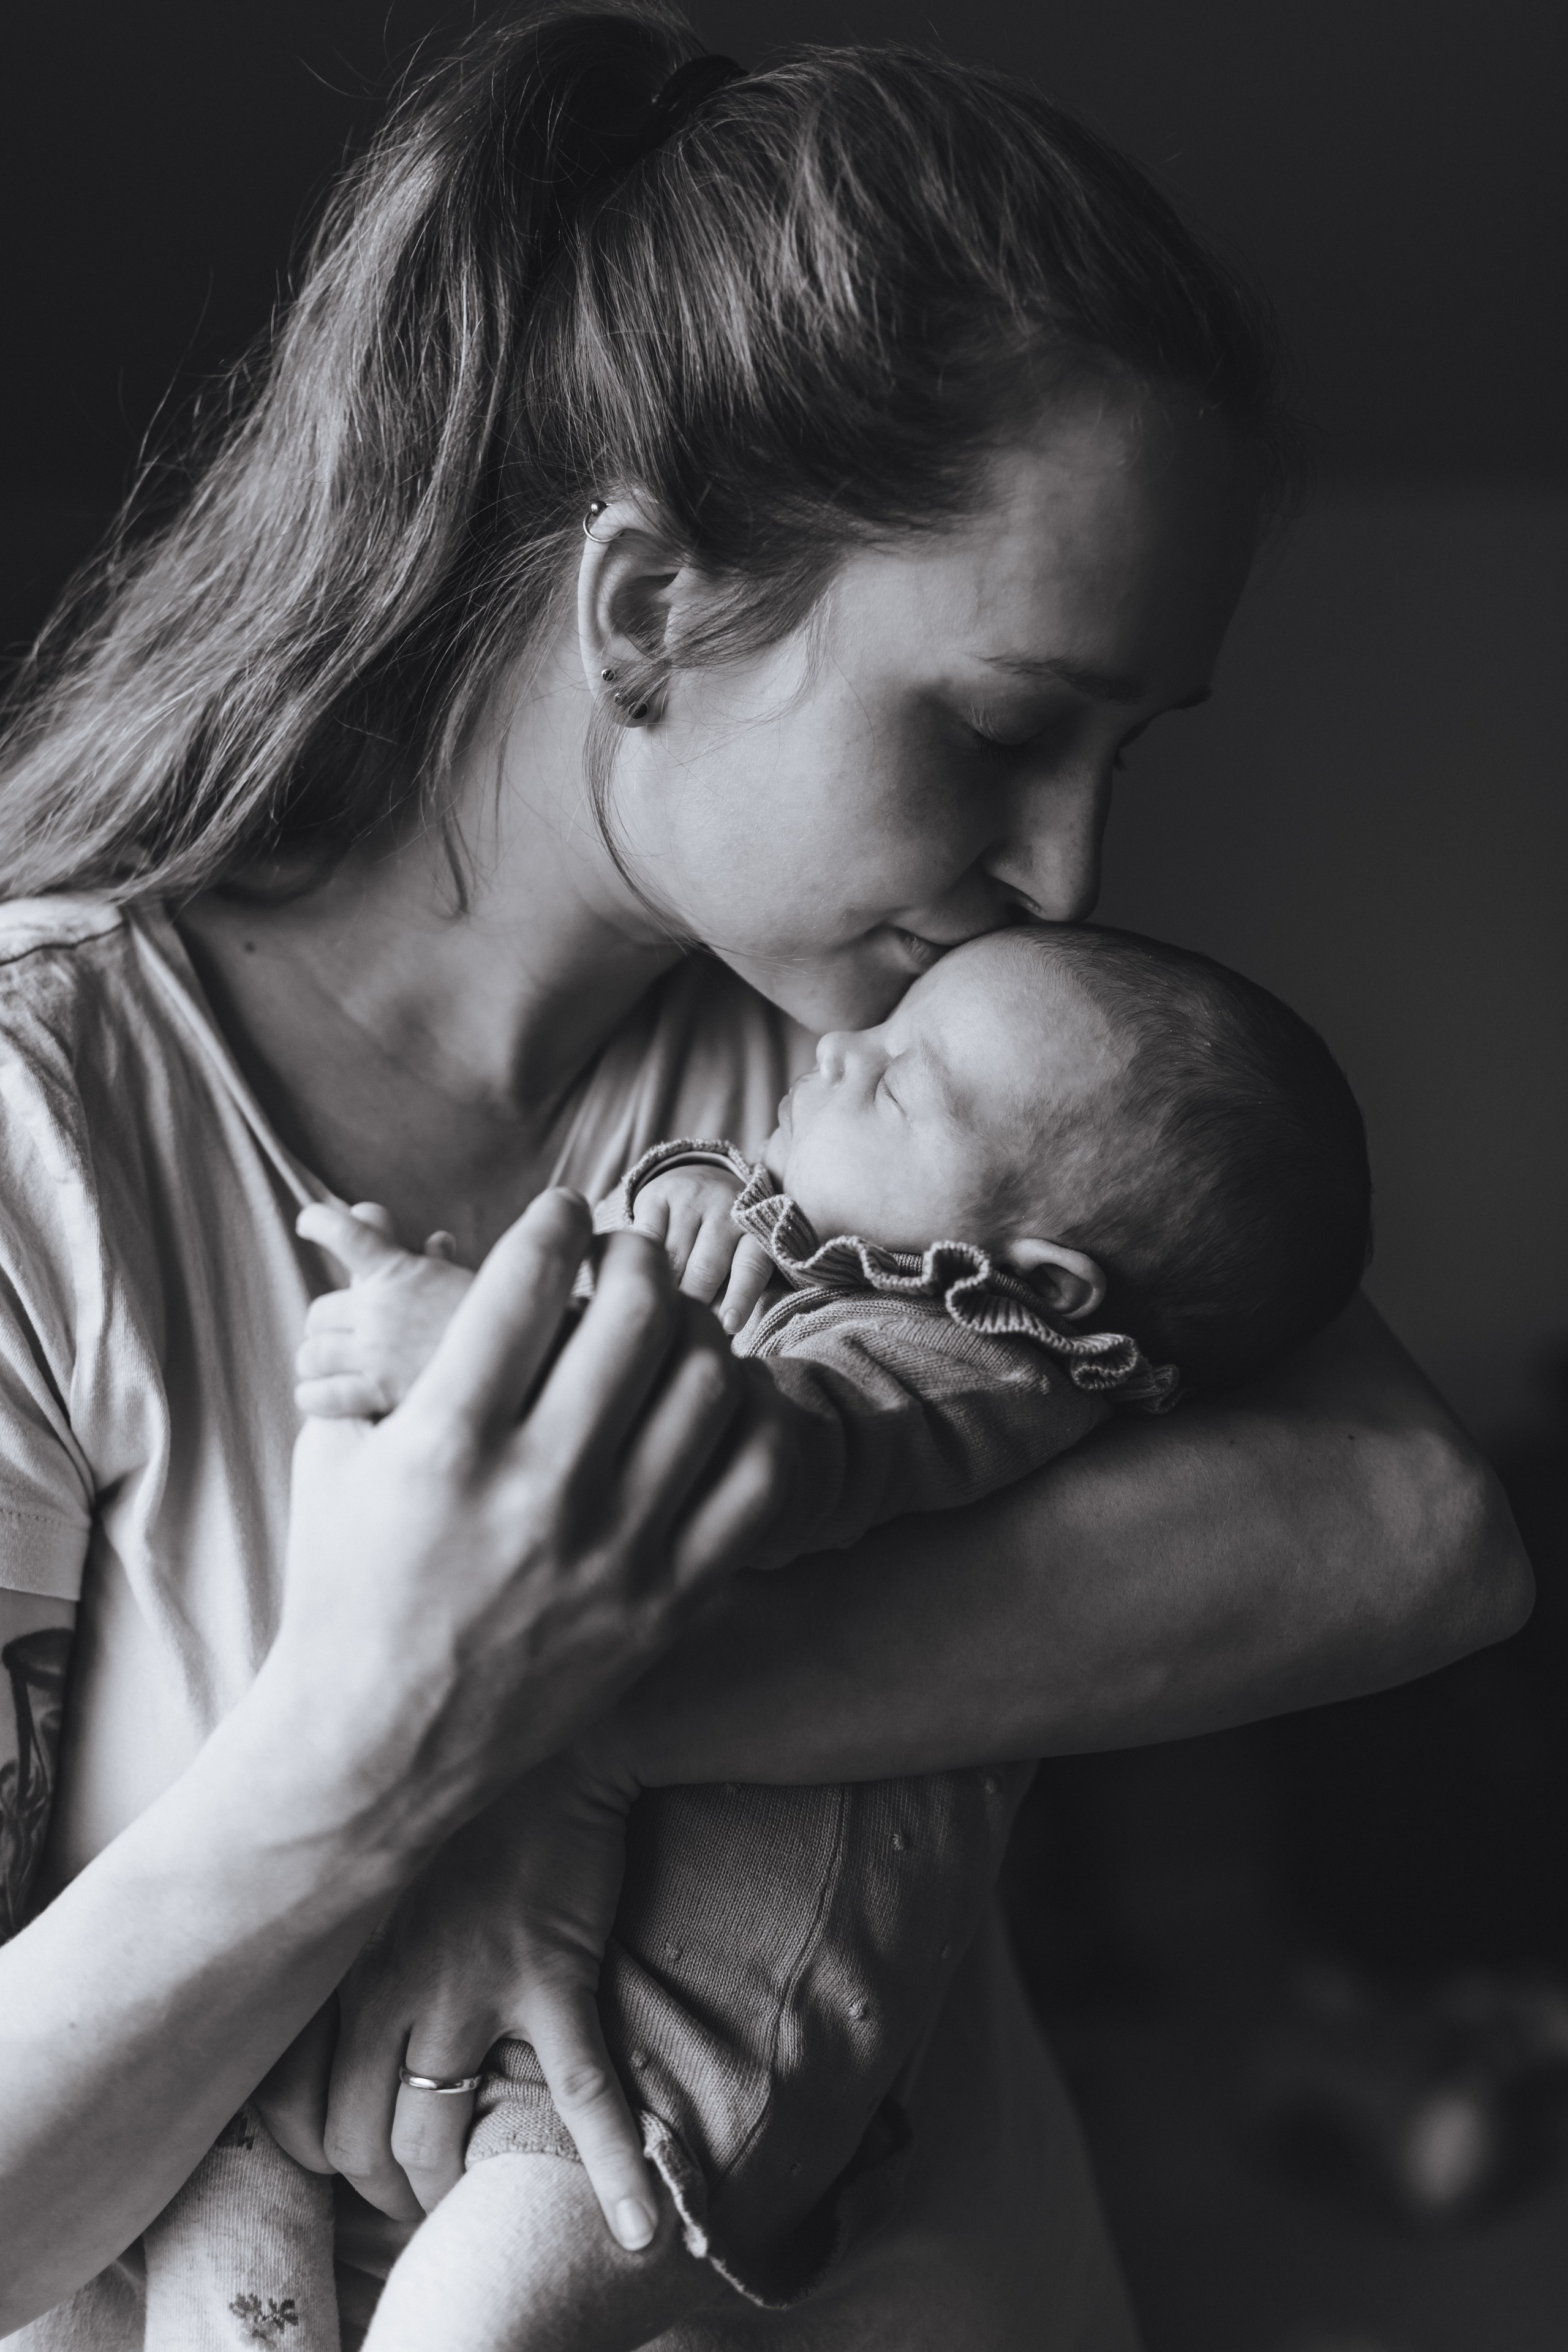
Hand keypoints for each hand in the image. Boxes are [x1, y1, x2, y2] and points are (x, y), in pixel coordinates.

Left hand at [260, 1752, 652, 2243]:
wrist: (555, 1755)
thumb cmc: (464, 1813)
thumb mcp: (372, 1872)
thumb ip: (340, 1942)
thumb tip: (307, 1996)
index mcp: (346, 1961)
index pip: (291, 2102)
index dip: (313, 2152)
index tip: (342, 2157)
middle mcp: (393, 1985)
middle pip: (356, 2138)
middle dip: (379, 2189)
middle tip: (408, 2196)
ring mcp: (472, 1988)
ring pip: (434, 2135)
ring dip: (444, 2190)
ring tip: (463, 2205)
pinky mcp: (552, 1983)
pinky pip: (581, 2093)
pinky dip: (612, 2165)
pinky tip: (637, 2229)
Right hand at [263, 1188, 792, 1855]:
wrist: (377, 1751)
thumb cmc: (346, 1585)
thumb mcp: (336, 1453)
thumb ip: (381, 1348)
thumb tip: (416, 1240)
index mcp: (444, 1444)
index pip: (529, 1281)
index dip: (557, 1222)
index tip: (564, 1213)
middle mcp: (537, 1492)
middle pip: (636, 1315)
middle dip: (636, 1257)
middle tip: (624, 1258)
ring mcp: (614, 1554)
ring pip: (710, 1384)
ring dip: (696, 1330)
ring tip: (671, 1330)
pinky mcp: (667, 1606)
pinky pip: (759, 1483)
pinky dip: (755, 1422)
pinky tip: (720, 1406)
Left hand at [294, 1200, 474, 1417]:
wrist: (521, 1362)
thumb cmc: (494, 1320)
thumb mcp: (467, 1279)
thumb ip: (440, 1260)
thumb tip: (436, 1240)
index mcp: (400, 1270)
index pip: (347, 1233)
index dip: (321, 1223)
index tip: (307, 1222)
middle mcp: (379, 1308)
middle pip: (318, 1312)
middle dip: (323, 1326)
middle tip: (334, 1334)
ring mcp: (375, 1352)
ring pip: (312, 1355)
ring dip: (315, 1361)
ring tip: (324, 1369)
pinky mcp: (378, 1393)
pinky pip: (321, 1396)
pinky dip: (314, 1396)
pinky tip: (318, 1396)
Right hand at [630, 1167, 773, 1334]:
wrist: (700, 1178)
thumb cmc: (724, 1237)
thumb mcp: (738, 1255)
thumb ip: (732, 1290)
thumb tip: (718, 1331)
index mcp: (754, 1230)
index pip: (750, 1267)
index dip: (740, 1298)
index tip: (729, 1325)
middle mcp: (726, 1209)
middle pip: (706, 1268)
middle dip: (693, 1301)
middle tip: (683, 1325)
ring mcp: (691, 1200)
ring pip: (673, 1257)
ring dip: (665, 1286)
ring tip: (660, 1307)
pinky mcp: (658, 1195)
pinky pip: (647, 1237)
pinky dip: (643, 1260)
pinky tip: (641, 1277)